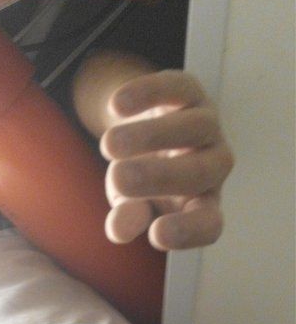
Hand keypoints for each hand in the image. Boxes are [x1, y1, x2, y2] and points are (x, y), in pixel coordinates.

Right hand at [100, 70, 233, 250]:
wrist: (141, 131)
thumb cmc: (142, 179)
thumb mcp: (130, 203)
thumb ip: (129, 217)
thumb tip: (119, 230)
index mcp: (202, 203)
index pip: (209, 224)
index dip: (189, 231)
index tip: (155, 235)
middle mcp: (213, 165)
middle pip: (201, 172)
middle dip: (159, 177)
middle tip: (117, 179)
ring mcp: (206, 126)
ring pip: (194, 128)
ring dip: (150, 136)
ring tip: (108, 146)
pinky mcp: (189, 91)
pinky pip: (176, 88)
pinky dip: (147, 94)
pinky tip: (117, 106)